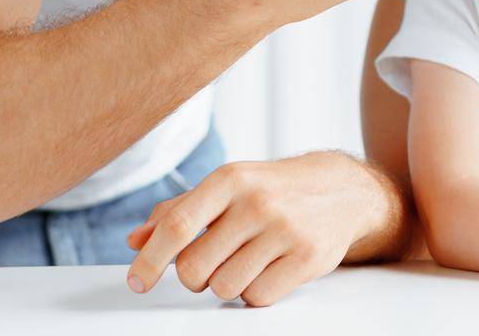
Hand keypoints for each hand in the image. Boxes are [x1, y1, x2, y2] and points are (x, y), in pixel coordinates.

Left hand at [123, 152, 391, 306]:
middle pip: (194, 267)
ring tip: (243, 263)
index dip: (151, 259)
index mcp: (230, 179)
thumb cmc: (273, 189)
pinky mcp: (307, 257)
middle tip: (209, 264)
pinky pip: (258, 298)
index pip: (177, 225)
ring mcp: (285, 229)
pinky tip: (266, 271)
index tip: (137, 281)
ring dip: (226, 285)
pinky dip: (254, 293)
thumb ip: (179, 211)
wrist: (342, 189)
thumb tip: (136, 240)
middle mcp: (256, 202)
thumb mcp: (227, 186)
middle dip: (193, 276)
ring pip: (225, 288)